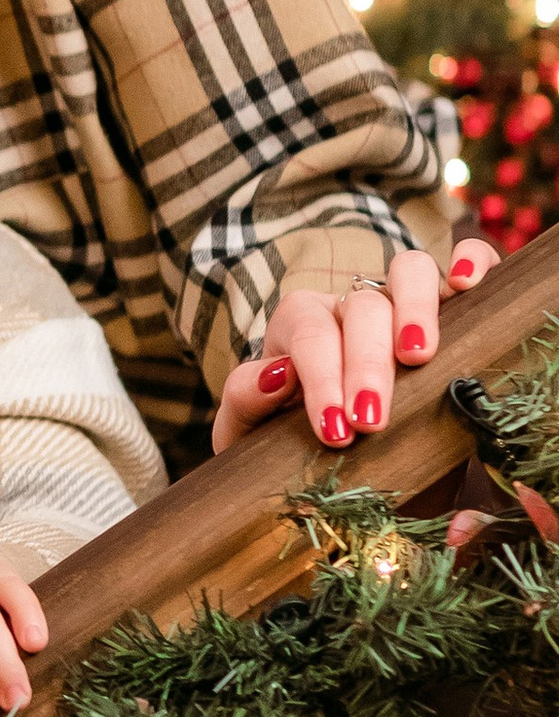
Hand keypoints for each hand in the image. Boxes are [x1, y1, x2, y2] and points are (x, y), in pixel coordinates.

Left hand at [212, 241, 497, 453]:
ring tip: (419, 357)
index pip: (310, 334)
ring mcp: (404, 299)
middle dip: (366, 365)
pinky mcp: (453, 305)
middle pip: (363, 308)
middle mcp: (352, 303)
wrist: (346, 455)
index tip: (334, 429)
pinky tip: (467, 284)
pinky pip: (468, 260)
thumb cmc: (294, 438)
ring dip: (416, 310)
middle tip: (371, 420)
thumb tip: (275, 373)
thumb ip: (244, 402)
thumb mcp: (252, 430)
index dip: (321, 378)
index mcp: (302, 324)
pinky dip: (472, 261)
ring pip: (410, 271)